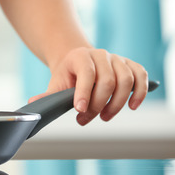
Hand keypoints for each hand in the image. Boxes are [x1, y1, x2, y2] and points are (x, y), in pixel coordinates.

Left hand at [28, 47, 148, 124]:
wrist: (78, 61)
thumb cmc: (68, 75)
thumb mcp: (56, 82)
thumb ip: (48, 95)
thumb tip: (33, 104)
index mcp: (81, 57)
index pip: (87, 74)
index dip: (85, 93)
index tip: (80, 110)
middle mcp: (101, 55)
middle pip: (108, 81)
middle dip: (99, 104)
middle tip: (87, 119)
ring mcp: (118, 59)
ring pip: (126, 80)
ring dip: (117, 103)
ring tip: (104, 117)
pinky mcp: (130, 65)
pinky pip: (141, 76)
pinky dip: (140, 92)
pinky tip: (132, 106)